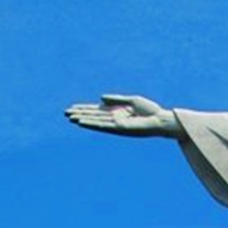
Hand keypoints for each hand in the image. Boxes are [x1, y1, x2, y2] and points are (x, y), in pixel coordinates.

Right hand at [64, 94, 181, 138]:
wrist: (161, 119)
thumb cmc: (150, 111)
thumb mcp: (132, 101)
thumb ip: (116, 99)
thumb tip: (100, 98)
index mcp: (117, 112)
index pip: (97, 111)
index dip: (85, 109)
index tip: (72, 108)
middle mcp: (115, 120)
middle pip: (94, 116)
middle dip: (81, 115)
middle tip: (66, 113)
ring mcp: (117, 125)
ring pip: (96, 122)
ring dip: (83, 120)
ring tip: (70, 118)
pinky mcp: (120, 129)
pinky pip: (103, 126)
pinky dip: (92, 124)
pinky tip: (82, 122)